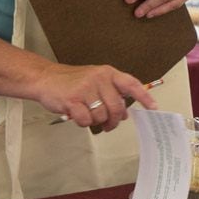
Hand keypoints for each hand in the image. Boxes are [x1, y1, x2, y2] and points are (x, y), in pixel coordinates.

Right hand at [35, 63, 157, 129]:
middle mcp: (99, 78)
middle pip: (116, 107)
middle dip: (114, 120)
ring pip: (101, 115)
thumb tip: (124, 113)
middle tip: (109, 125)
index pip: (131, 84)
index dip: (144, 97)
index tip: (153, 107)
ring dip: (95, 121)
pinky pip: (86, 120)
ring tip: (87, 115)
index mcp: (108, 73)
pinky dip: (83, 122)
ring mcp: (86, 88)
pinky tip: (77, 115)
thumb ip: (111, 95)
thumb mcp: (95, 83)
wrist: (45, 78)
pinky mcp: (73, 99)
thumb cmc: (72, 82)